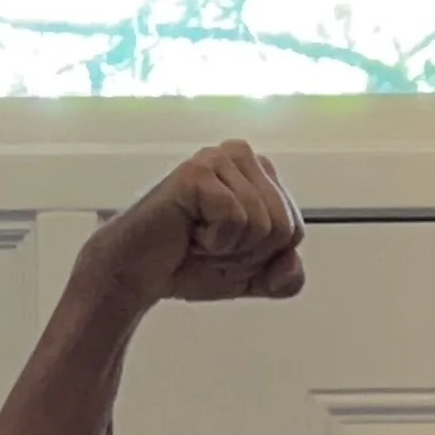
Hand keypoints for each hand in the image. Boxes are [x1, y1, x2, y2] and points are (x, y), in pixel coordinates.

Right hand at [84, 139, 306, 311]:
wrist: (141, 272)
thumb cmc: (192, 263)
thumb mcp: (253, 278)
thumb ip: (286, 279)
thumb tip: (292, 262)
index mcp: (261, 173)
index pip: (294, 230)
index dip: (262, 257)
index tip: (228, 248)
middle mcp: (242, 156)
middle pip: (283, 227)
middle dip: (248, 253)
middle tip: (210, 244)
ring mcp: (218, 159)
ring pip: (261, 224)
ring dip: (228, 247)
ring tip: (198, 235)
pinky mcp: (197, 173)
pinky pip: (234, 219)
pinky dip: (214, 240)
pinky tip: (189, 229)